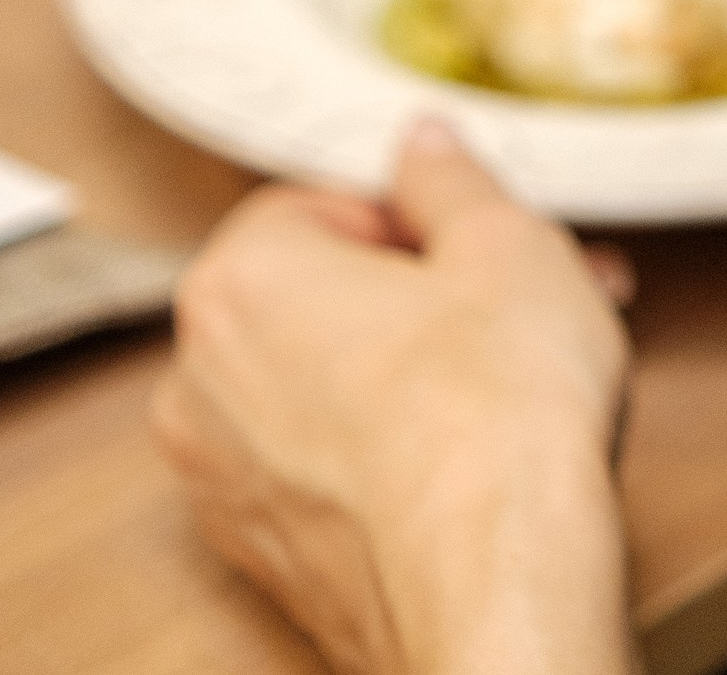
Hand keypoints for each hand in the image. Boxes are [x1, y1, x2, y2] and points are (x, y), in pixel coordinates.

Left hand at [152, 120, 639, 674]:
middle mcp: (200, 380)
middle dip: (428, 293)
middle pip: (321, 298)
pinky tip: (480, 452)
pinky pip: (329, 467)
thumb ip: (451, 179)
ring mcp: (224, 480)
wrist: (497, 579)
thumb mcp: (507, 245)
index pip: (320, 205)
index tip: (483, 240)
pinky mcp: (267, 556)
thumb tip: (423, 147)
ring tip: (523, 375)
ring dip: (416, 367)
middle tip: (526, 299)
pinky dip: (393, 449)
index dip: (420, 217)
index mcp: (240, 280)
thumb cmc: (494, 415)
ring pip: (327, 386)